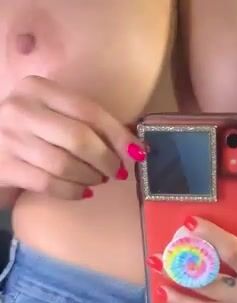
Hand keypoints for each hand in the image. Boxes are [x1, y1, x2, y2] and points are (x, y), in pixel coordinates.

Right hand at [0, 75, 145, 200]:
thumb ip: (83, 123)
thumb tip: (132, 146)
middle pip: (79, 138)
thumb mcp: (50, 116)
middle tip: (116, 172)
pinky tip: (81, 192)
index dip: (117, 134)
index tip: (137, 153)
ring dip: (89, 177)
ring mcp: (9, 138)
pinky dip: (72, 191)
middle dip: (105, 160)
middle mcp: (20, 109)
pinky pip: (49, 184)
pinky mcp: (4, 167)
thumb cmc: (27, 134)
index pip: (88, 110)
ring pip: (64, 164)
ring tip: (96, 181)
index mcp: (37, 88)